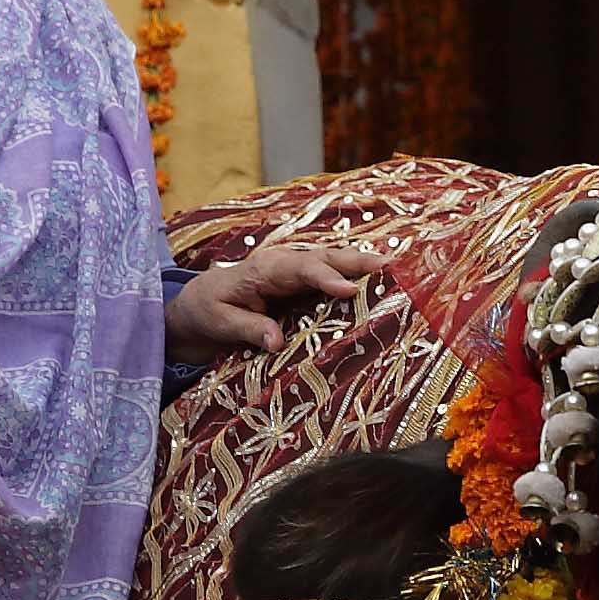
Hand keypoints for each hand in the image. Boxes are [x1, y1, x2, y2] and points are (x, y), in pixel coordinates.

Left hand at [166, 243, 373, 362]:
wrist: (201, 301)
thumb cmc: (209, 310)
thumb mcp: (221, 323)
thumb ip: (248, 329)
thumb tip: (276, 342)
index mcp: (264, 269)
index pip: (300, 269)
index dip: (326, 278)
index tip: (349, 290)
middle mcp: (285, 263)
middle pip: (325, 257)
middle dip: (358, 261)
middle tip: (390, 265)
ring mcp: (297, 270)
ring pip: (334, 262)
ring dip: (364, 264)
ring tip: (396, 269)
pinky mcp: (304, 282)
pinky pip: (333, 275)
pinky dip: (357, 276)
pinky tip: (381, 281)